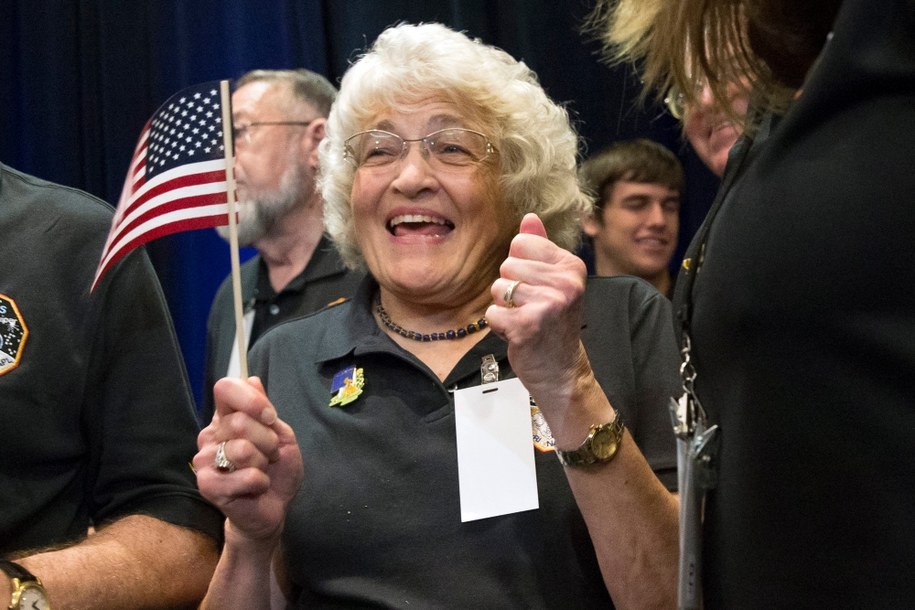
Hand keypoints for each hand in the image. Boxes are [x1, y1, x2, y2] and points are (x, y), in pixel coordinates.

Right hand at [193, 376, 302, 546]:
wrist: (272, 508)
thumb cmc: (276, 471)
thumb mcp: (281, 434)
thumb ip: (266, 409)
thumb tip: (252, 379)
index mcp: (226, 418)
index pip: (225, 389)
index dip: (251, 400)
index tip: (270, 417)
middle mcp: (210, 435)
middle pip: (239, 421)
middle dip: (267, 440)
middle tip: (269, 455)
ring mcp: (205, 460)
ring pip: (243, 449)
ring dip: (264, 463)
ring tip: (261, 471)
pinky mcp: (207, 485)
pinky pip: (246, 475)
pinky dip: (261, 482)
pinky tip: (255, 488)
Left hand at [485, 213, 592, 424]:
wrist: (562, 370)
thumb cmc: (553, 324)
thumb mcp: (554, 281)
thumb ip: (541, 247)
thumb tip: (529, 217)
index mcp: (571, 266)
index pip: (521, 242)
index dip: (519, 266)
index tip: (535, 287)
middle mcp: (565, 282)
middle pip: (507, 265)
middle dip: (510, 288)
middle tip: (530, 308)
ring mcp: (548, 304)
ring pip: (498, 288)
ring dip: (504, 307)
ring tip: (523, 320)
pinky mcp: (528, 326)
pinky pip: (492, 312)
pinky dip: (498, 326)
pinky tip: (517, 334)